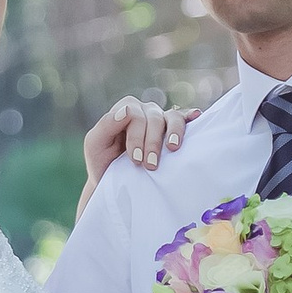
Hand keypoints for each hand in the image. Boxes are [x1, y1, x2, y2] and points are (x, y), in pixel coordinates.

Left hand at [80, 96, 197, 211]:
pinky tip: (197, 117)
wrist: (115, 182)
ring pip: (172, 117)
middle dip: (152, 143)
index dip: (136, 137)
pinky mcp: (173, 130)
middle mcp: (144, 111)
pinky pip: (184, 118)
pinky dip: (190, 117)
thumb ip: (105, 125)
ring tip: (172, 148)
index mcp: (124, 110)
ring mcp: (161, 119)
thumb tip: (128, 111)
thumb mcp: (95, 145)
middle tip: (150, 166)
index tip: (136, 160)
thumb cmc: (102, 163)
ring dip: (173, 133)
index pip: (134, 114)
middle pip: (153, 118)